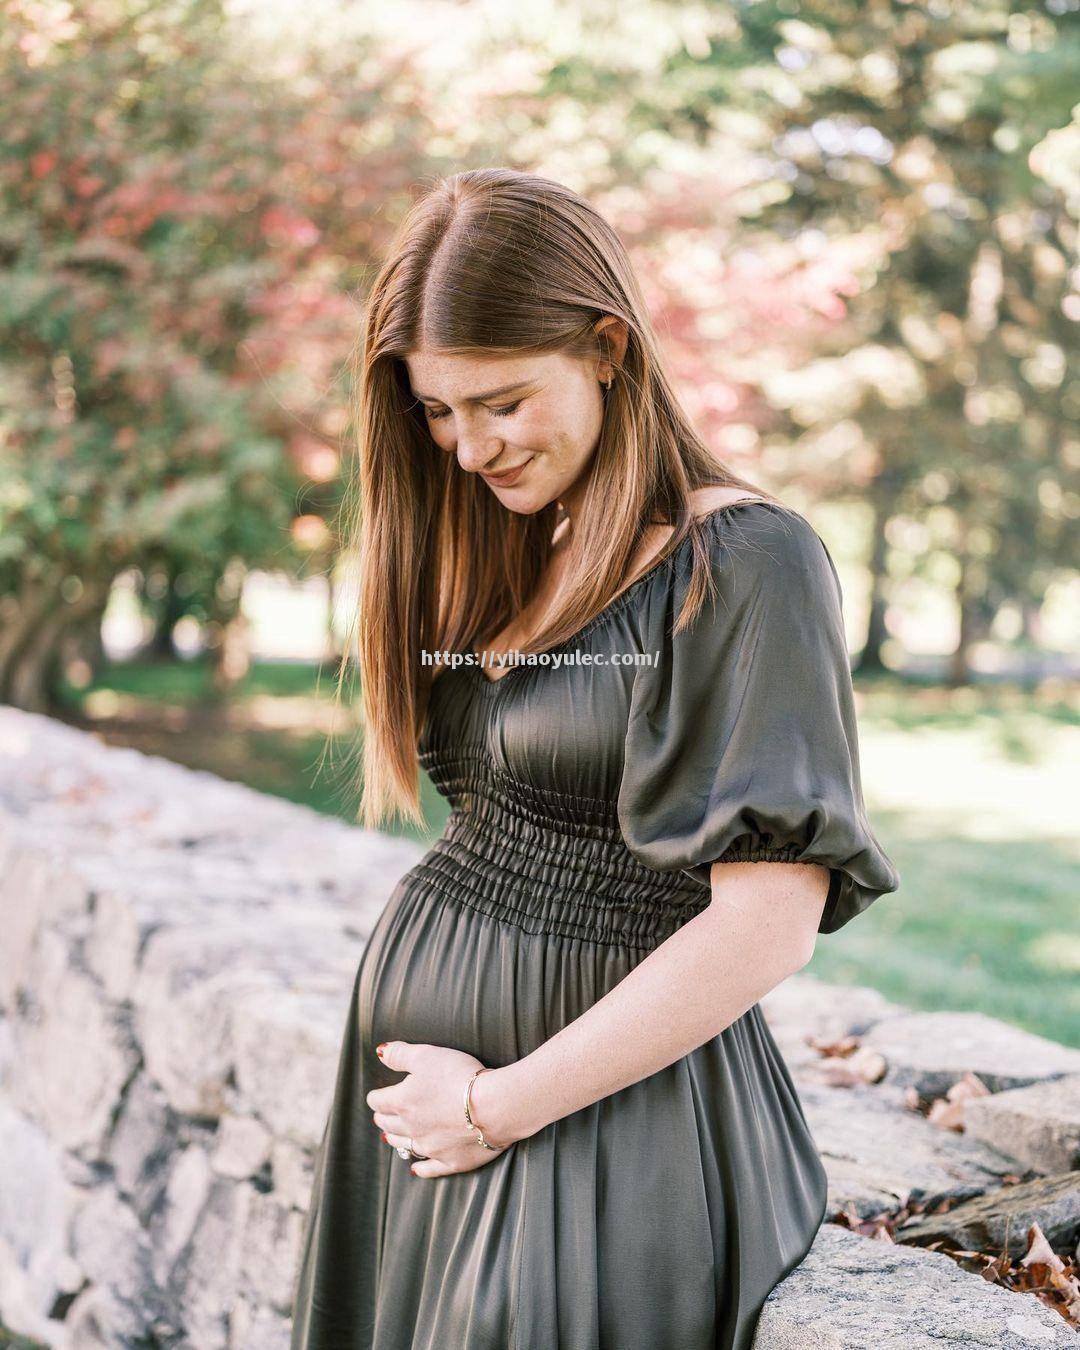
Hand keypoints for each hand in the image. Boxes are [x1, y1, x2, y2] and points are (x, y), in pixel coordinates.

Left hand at [366, 1041, 513, 1178]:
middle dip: (383, 1118)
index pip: (378, 1101)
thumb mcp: (426, 1055)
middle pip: (388, 1125)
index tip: (378, 1095)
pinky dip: (420, 1169)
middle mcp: (411, 1128)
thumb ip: (400, 1054)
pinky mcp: (450, 1161)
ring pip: (404, 1146)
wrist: (493, 1106)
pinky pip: (430, 1169)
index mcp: (402, 1102)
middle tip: (382, 1114)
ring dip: (395, 1140)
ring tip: (390, 1137)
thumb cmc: (459, 1076)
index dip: (377, 1096)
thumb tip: (380, 1053)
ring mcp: (430, 1147)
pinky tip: (415, 1169)